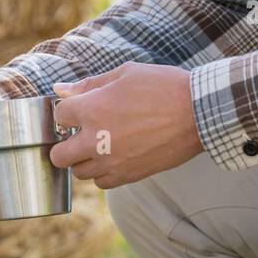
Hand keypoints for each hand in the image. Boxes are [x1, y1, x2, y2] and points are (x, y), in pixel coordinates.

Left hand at [48, 62, 203, 188]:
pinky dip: (103, 172)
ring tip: (99, 145)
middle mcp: (96, 140)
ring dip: (83, 159)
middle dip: (64, 143)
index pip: (59, 115)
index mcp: (92, 109)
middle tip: (79, 134)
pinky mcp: (129, 175)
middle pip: (58, 155)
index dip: (67, 110)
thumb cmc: (163, 86)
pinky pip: (102, 183)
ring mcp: (112, 161)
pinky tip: (114, 156)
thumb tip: (60, 89)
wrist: (198, 112)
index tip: (79, 108)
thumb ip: (89, 84)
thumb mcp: (125, 74)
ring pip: (79, 173)